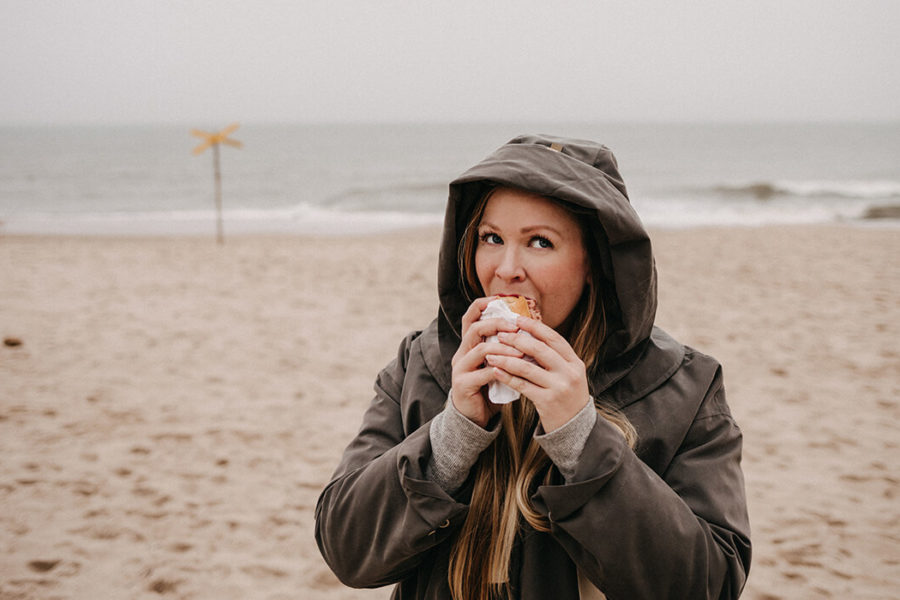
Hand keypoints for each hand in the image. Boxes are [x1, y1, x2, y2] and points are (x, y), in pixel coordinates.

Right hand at [450, 297, 522, 427]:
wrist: (475, 417)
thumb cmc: (490, 388)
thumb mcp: (497, 364)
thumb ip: (504, 348)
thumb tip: (529, 330)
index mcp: (468, 345)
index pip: (470, 317)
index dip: (483, 306)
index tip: (501, 300)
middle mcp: (461, 353)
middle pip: (475, 329)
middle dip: (497, 324)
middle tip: (516, 328)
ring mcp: (460, 369)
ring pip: (480, 350)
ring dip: (503, 348)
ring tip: (521, 351)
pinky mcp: (463, 384)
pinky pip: (483, 373)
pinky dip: (501, 370)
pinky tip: (514, 372)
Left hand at [485, 315, 589, 431]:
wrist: (575, 429)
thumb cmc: (566, 397)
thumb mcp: (568, 375)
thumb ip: (554, 358)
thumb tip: (529, 336)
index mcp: (575, 363)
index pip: (554, 338)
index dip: (535, 327)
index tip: (518, 319)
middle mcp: (569, 373)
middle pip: (540, 350)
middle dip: (517, 340)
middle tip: (500, 334)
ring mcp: (559, 387)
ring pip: (527, 367)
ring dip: (506, 358)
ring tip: (491, 353)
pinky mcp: (547, 402)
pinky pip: (522, 385)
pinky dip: (507, 377)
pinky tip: (495, 371)